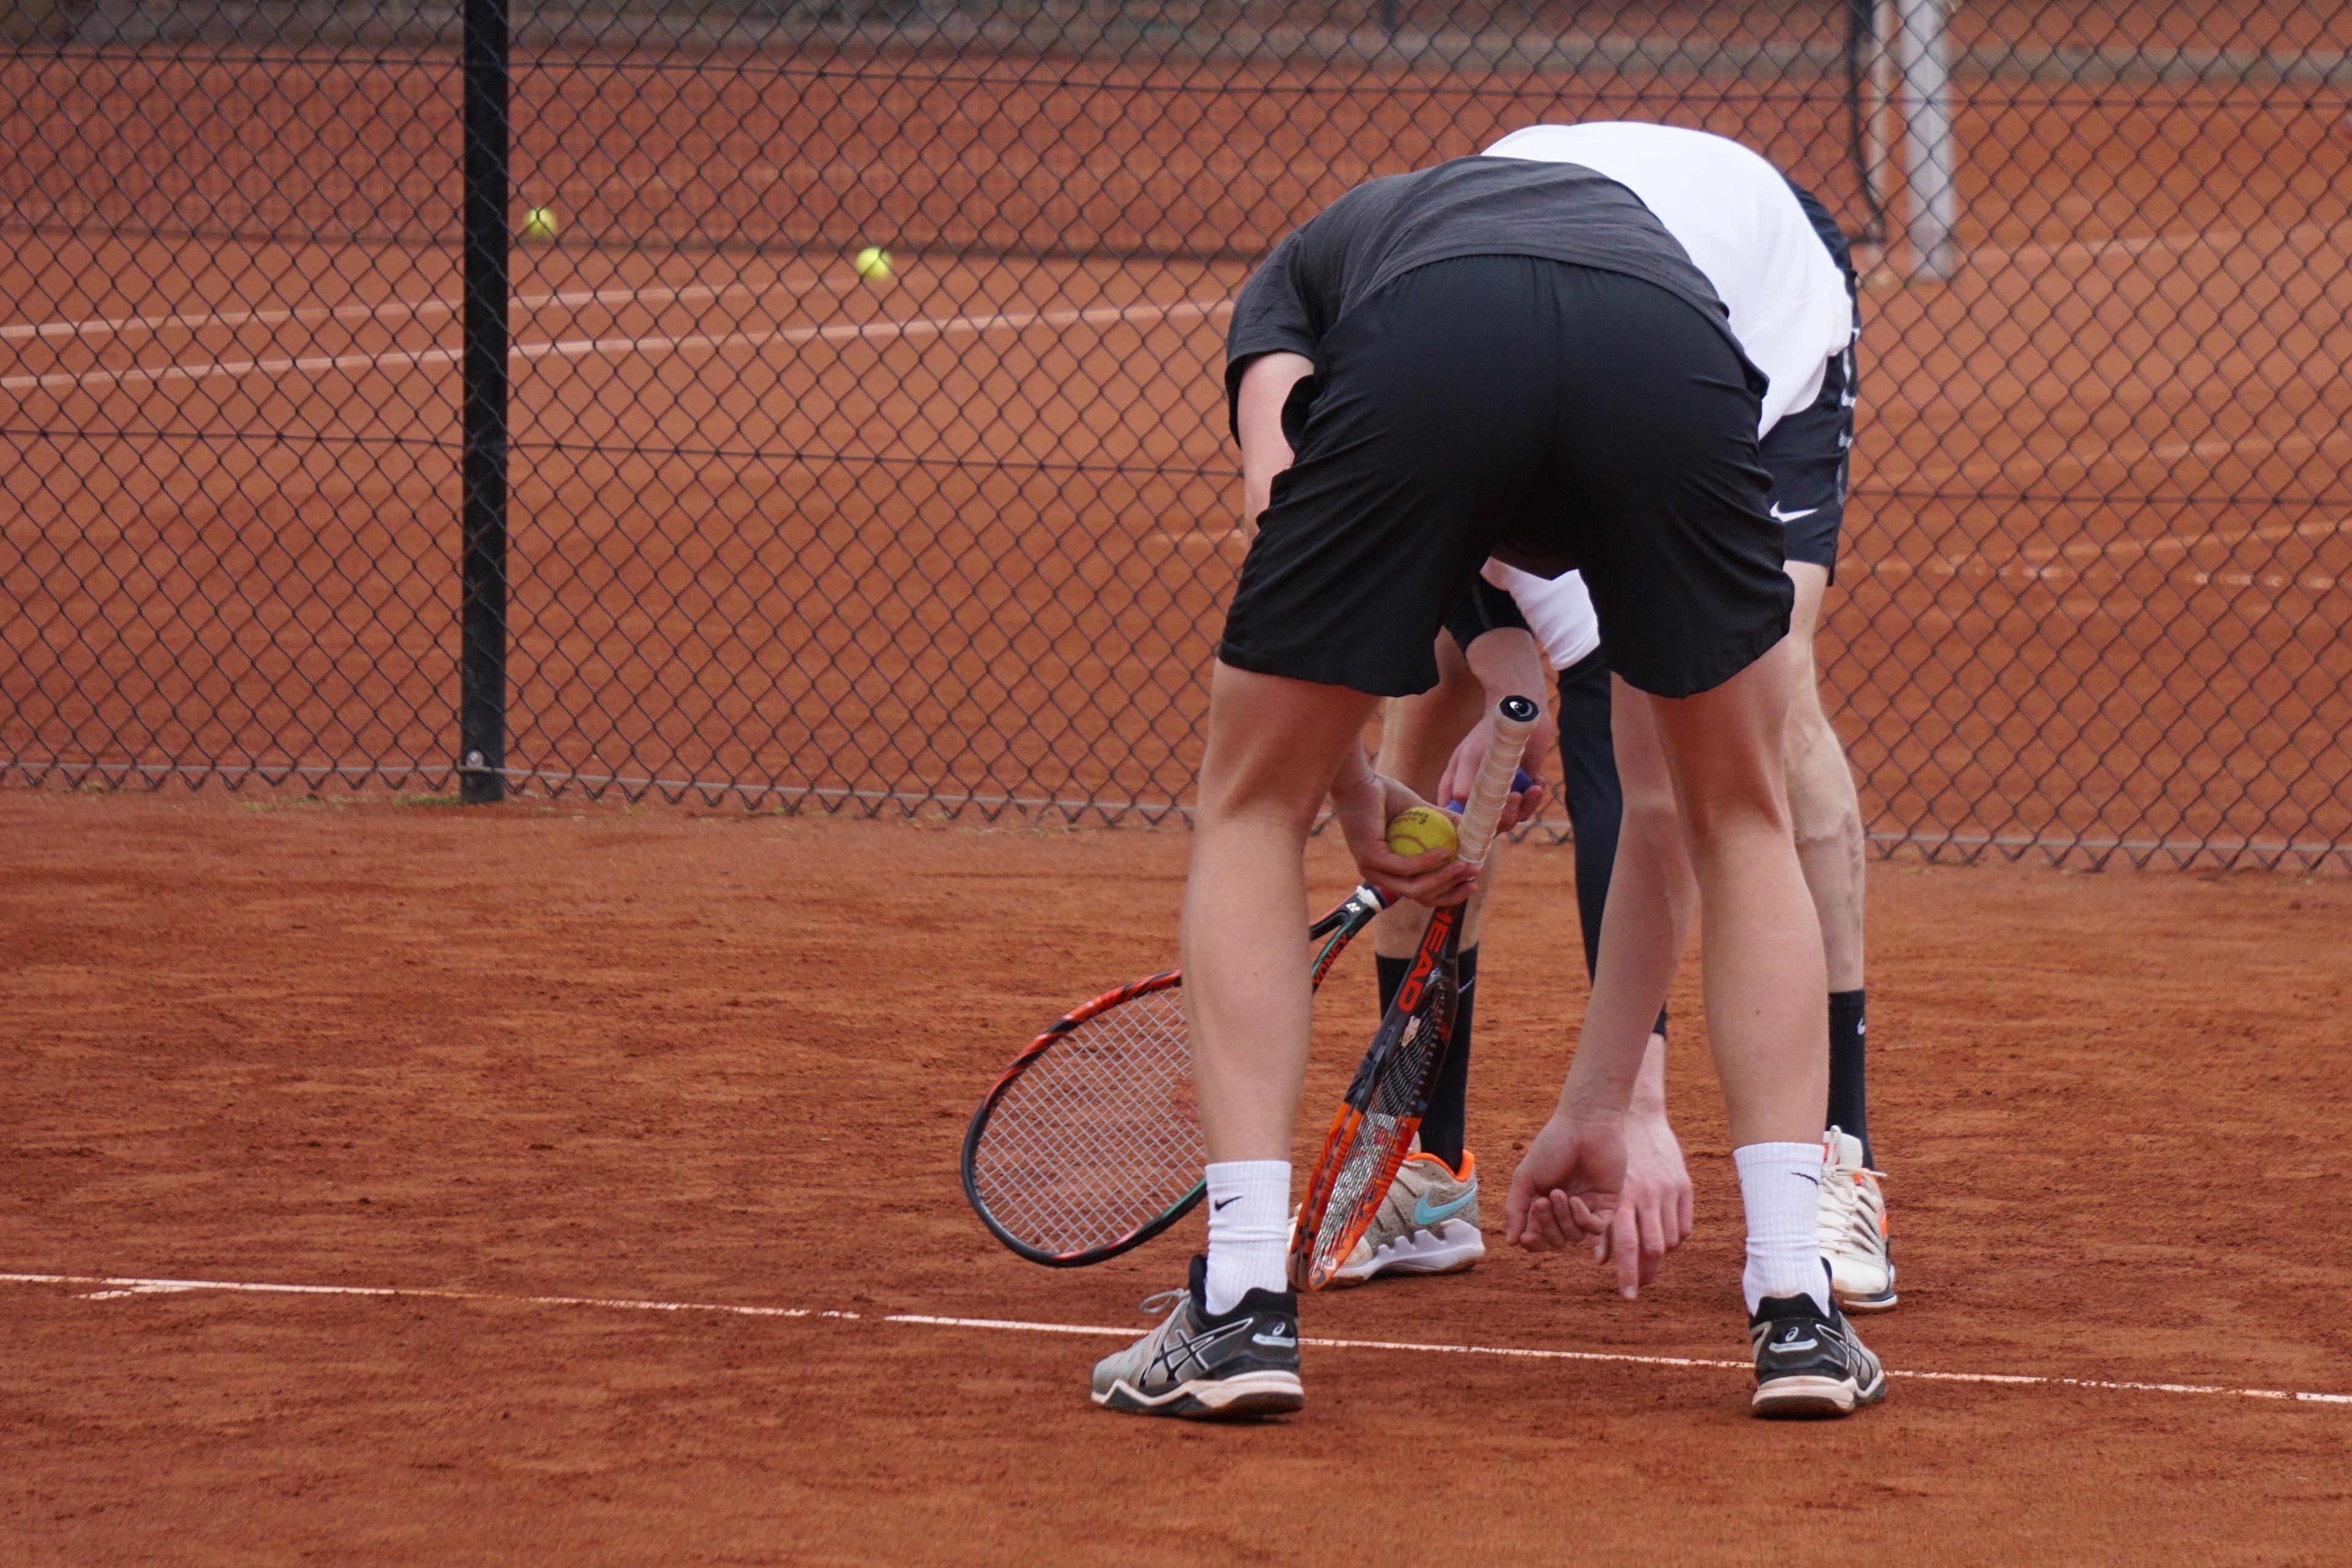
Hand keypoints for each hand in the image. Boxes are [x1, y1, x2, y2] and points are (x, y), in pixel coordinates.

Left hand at [1329, 767, 1479, 906]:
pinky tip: (1445, 852)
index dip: (1449, 894)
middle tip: (1473, 875)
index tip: (1472, 884)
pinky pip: (1405, 867)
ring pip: (1414, 887)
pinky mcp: (1370, 858)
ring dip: (1443, 879)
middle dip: (1451, 890)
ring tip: (1463, 864)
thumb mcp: (1422, 813)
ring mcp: (1372, 869)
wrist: (1360, 779)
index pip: (1422, 894)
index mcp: (1388, 871)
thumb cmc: (1385, 795)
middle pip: (1421, 896)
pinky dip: (1428, 862)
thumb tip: (1474, 835)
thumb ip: (1443, 826)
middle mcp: (1378, 875)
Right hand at [1435, 719, 1548, 833]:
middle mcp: (1477, 797)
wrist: (1519, 717)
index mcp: (1458, 790)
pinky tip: (1538, 781)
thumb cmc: (1487, 734)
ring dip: (1524, 807)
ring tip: (1533, 787)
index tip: (1485, 820)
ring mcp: (1499, 796)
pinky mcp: (1519, 792)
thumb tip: (1460, 803)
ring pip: (1510, 820)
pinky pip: (1527, 809)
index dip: (1468, 827)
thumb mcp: (1470, 756)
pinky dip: (1535, 798)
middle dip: (1504, 816)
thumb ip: (1462, 781)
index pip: (1457, 820)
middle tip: (1514, 796)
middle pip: (1487, 826)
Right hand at [1503, 1109, 1625, 1251]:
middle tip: (1542, 1202)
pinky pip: (1595, 1228)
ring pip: (1575, 1236)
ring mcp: (1588, 1206)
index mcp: (1546, 1202)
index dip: (1532, 1242)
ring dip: (1563, 1219)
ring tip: (1558, 1194)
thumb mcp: (1525, 1178)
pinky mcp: (1608, 1203)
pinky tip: (1576, 1200)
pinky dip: (1583, 1219)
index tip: (1526, 1237)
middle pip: (1556, 1240)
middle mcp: (1567, 1208)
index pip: (1539, 1237)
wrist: (1584, 1125)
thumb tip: (1511, 1243)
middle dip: (1547, 1227)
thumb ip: (1515, 1210)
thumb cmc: (1552, 1146)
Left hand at [1588, 1104, 1693, 1297]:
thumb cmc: (1610, 1156)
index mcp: (1621, 1198)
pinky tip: (1661, 1237)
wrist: (1635, 1116)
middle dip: (1646, 1274)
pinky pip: (1684, 1226)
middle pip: (1653, 1249)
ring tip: (1646, 1258)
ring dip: (1659, 1255)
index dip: (1628, 1274)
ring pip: (1669, 1240)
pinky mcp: (1683, 1185)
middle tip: (1639, 1285)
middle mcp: (1646, 1197)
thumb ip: (1600, 1223)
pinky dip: (1674, 1238)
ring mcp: (1668, 1191)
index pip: (1628, 1247)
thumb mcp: (1598, 1186)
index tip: (1628, 1296)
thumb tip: (1599, 1260)